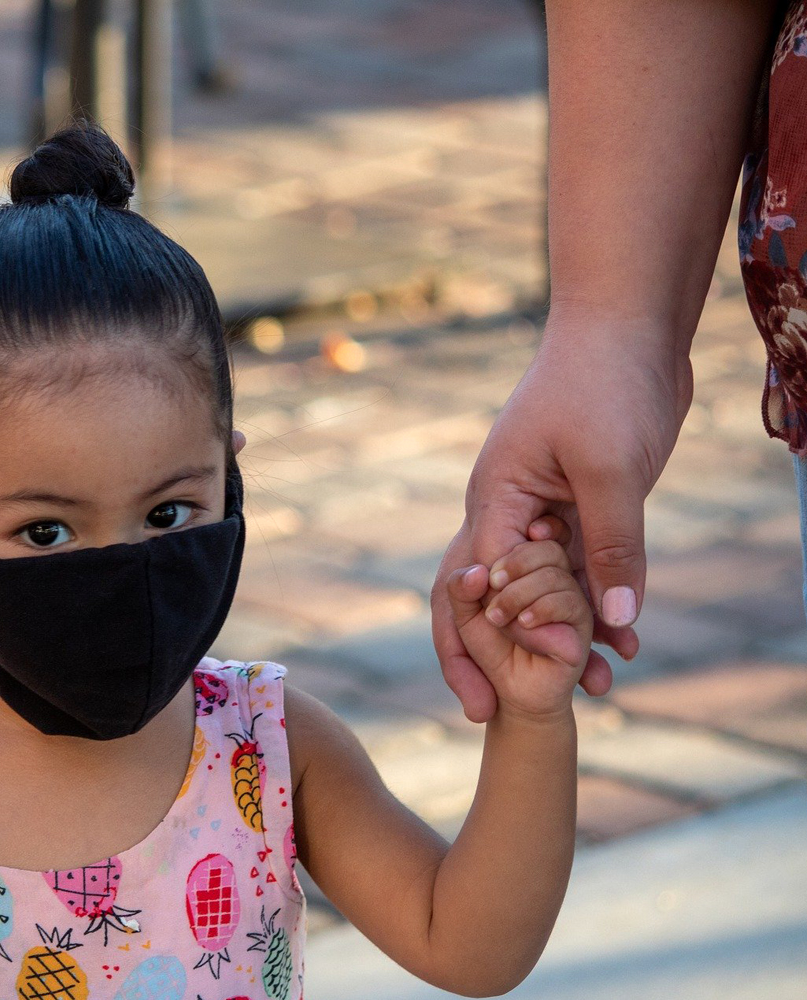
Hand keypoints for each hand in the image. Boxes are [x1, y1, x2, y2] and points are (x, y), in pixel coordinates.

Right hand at [431, 317, 692, 721]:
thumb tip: (613, 624)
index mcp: (495, 499)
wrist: (632, 325)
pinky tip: (629, 643)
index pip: (477, 585)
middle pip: (487, 599)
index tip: (505, 690)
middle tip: (502, 712)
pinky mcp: (582, 506)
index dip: (489, 640)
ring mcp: (544, 510)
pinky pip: (585, 568)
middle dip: (498, 655)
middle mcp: (508, 511)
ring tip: (600, 690)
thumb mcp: (611, 468)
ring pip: (545, 589)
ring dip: (566, 638)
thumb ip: (611, 546)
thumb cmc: (604, 381)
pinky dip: (603, 605)